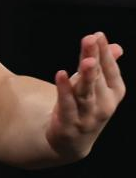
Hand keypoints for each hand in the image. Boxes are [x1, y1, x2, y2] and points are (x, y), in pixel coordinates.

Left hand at [46, 32, 124, 160]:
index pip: (110, 70)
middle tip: (91, 39)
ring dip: (86, 76)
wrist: (70, 142)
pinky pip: (67, 104)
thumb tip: (117, 46)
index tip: (97, 35)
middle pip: (97, 77)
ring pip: (86, 92)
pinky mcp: (69, 123)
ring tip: (86, 60)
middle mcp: (104, 105)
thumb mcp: (95, 85)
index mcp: (113, 93)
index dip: (104, 53)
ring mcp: (88, 116)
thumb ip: (104, 66)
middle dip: (95, 58)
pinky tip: (60, 74)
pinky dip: (64, 90)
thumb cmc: (84, 106)